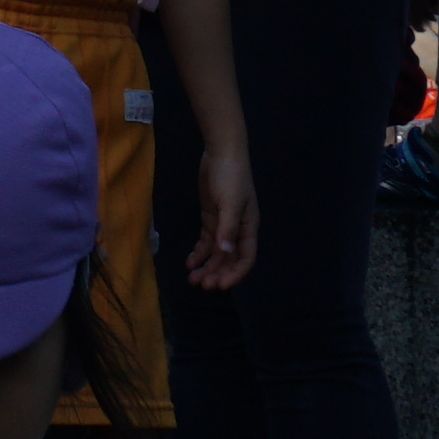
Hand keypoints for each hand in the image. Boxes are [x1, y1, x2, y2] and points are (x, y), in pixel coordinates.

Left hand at [189, 144, 257, 291]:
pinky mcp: (211, 217)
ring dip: (205, 266)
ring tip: (192, 278)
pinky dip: (198, 253)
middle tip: (201, 284)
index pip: (245, 258)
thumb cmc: (231, 176)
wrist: (221, 152)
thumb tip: (226, 252)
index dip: (235, 274)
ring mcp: (223, 224)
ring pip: (215, 252)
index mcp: (248, 227)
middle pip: (228, 259)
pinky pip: (205, 241)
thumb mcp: (230, 202)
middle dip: (216, 273)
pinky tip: (189, 262)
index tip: (220, 285)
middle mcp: (237, 229)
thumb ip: (227, 228)